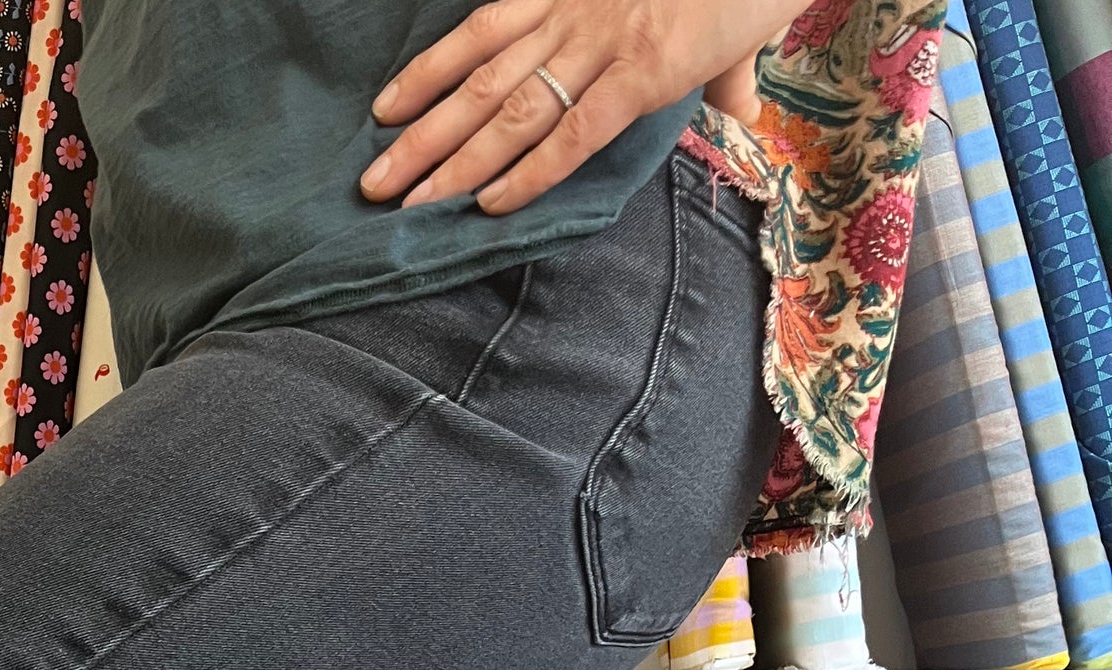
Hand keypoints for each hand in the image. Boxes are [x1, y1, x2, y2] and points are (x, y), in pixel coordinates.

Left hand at [361, 0, 800, 215]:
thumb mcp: (704, 9)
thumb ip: (710, 66)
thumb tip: (738, 107)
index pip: (482, 32)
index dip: (428, 71)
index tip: (383, 110)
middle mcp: (574, 13)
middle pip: (478, 81)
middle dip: (421, 136)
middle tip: (374, 185)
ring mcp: (605, 41)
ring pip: (510, 110)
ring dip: (455, 163)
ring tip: (411, 206)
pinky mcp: (644, 70)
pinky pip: (574, 129)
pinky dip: (531, 171)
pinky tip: (493, 205)